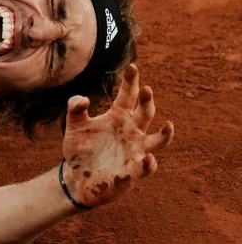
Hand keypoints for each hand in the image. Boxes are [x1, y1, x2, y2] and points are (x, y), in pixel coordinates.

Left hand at [61, 64, 173, 207]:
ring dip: (165, 135)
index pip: (128, 95)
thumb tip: (83, 99)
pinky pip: (145, 167)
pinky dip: (148, 164)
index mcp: (118, 116)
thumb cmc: (80, 148)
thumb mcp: (73, 126)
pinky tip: (147, 159)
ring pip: (158, 141)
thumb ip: (75, 109)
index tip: (132, 66)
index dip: (131, 81)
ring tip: (169, 126)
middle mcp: (131, 131)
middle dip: (148, 101)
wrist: (76, 177)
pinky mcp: (133, 172)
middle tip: (147, 88)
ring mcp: (135, 151)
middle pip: (145, 113)